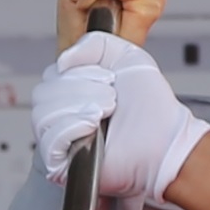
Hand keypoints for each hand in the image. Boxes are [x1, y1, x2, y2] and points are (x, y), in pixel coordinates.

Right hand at [33, 32, 208, 202]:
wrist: (166, 140)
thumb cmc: (152, 109)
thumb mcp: (126, 56)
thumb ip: (94, 43)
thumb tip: (62, 60)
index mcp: (73, 93)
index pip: (51, 75)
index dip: (78, 72)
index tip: (108, 78)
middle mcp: (64, 116)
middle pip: (43, 93)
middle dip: (81, 88)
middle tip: (111, 98)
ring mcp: (62, 142)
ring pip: (43, 114)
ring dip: (78, 106)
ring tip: (106, 111)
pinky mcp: (63, 166)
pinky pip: (49, 140)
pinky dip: (71, 127)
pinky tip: (92, 126)